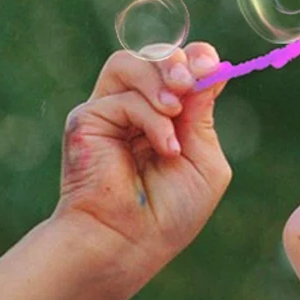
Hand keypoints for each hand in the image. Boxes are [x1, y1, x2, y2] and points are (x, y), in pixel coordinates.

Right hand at [52, 43, 231, 275]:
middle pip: (156, 56)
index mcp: (170, 116)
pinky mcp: (87, 119)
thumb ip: (204, 117)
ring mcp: (111, 112)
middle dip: (179, 62)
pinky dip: (151, 118)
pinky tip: (166, 147)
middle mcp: (139, 108)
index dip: (197, 58)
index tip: (212, 65)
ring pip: (130, 62)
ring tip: (175, 110)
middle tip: (190, 82)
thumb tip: (210, 71)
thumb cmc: (172, 212)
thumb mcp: (205, 160)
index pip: (181, 68)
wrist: (132, 242)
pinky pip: (123, 97)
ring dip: (160, 78)